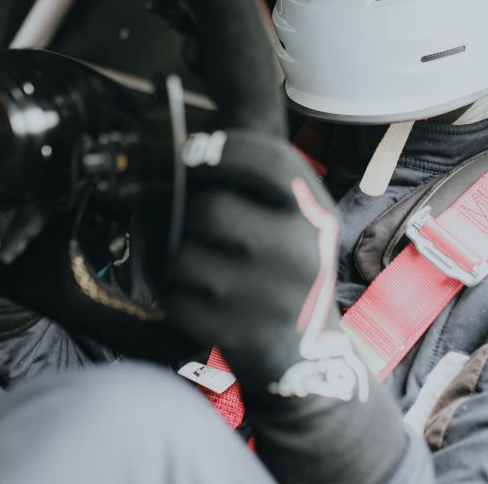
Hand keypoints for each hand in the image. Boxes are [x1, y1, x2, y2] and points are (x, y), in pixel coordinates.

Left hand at [165, 130, 366, 396]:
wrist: (309, 359)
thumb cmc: (289, 268)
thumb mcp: (297, 216)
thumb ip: (257, 175)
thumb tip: (197, 129)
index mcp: (313, 212)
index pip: (265, 160)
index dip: (221, 151)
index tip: (192, 153)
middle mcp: (298, 250)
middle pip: (208, 209)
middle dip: (186, 213)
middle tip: (186, 220)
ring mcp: (268, 296)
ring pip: (183, 255)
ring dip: (175, 255)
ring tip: (194, 260)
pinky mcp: (238, 332)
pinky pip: (175, 296)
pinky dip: (174, 292)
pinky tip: (196, 295)